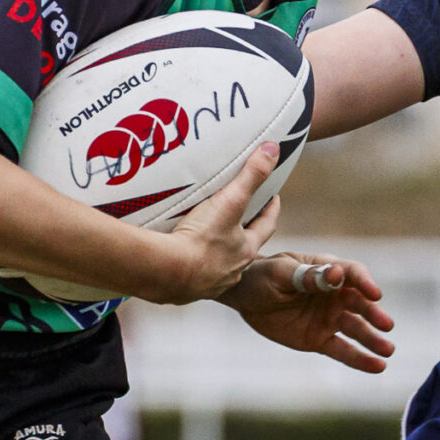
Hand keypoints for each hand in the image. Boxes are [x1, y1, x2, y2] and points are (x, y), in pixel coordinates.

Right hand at [142, 144, 282, 304]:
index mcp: (246, 249)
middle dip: (243, 232)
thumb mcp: (229, 201)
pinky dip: (193, 265)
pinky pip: (195, 275)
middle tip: (237, 216)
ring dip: (218, 251)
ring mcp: (211, 282)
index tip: (272, 198)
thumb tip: (272, 150)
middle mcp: (233, 270)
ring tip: (207, 236)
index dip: (270, 210)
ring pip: (220, 264)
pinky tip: (184, 257)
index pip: (267, 226)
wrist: (167, 272)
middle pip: (244, 246)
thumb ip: (251, 175)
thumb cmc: (202, 239)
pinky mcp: (188, 289)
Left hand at [223, 252, 397, 372]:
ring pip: (356, 329)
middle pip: (360, 304)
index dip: (365, 283)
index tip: (374, 294)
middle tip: (387, 325)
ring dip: (373, 340)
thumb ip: (308, 276)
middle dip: (374, 314)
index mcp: (327, 271)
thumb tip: (336, 274)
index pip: (353, 274)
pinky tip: (378, 367)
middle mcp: (334, 295)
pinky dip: (360, 359)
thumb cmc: (262, 276)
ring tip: (388, 350)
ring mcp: (329, 318)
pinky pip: (343, 350)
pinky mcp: (320, 339)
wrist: (244, 297)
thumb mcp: (280, 272)